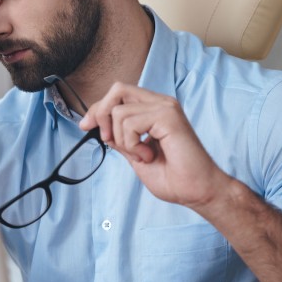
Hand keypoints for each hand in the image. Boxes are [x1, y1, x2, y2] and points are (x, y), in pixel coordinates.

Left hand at [79, 82, 232, 208]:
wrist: (196, 191)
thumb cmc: (172, 176)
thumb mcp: (134, 153)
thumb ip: (119, 136)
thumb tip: (96, 123)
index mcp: (153, 109)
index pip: (118, 94)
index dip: (98, 108)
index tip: (85, 125)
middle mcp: (161, 103)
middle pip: (117, 90)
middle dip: (102, 114)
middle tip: (109, 140)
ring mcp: (166, 107)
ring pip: (119, 113)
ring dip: (123, 141)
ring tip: (144, 155)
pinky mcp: (168, 116)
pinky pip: (130, 123)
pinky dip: (132, 145)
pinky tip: (149, 155)